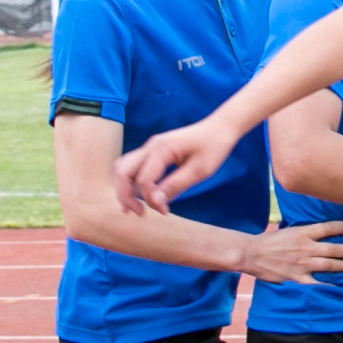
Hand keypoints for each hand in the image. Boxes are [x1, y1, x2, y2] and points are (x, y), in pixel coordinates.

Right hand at [118, 118, 243, 212]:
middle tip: (139, 213)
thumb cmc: (213, 147)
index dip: (149, 199)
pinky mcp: (152, 151)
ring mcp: (150, 147)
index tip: (166, 212)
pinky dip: (130, 182)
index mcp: (162, 148)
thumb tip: (154, 203)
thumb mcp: (199, 170)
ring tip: (133, 208)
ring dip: (124, 188)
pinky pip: (132, 166)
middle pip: (123, 171)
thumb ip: (175, 185)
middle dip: (125, 195)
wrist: (219, 128)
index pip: (143, 179)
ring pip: (123, 168)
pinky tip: (138, 196)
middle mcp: (151, 146)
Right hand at [244, 220, 342, 281]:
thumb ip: (305, 231)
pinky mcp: (297, 278)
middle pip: (335, 248)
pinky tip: (342, 287)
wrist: (250, 253)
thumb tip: (321, 230)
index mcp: (303, 233)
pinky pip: (317, 283)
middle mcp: (305, 247)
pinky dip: (330, 285)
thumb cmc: (269, 241)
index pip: (328, 228)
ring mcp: (302, 264)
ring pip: (330, 265)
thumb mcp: (288, 229)